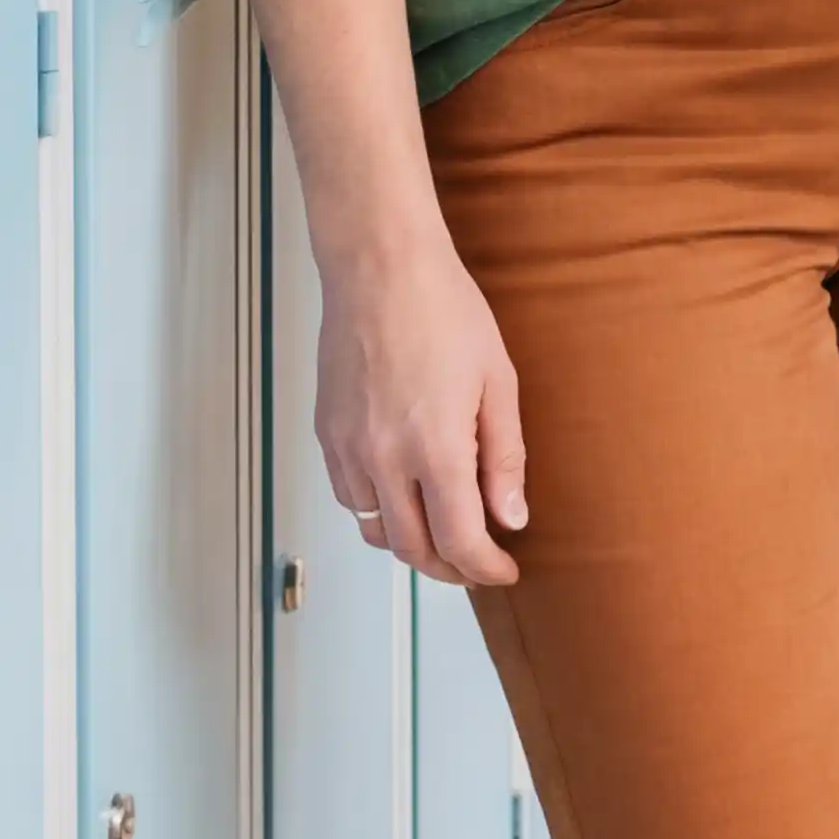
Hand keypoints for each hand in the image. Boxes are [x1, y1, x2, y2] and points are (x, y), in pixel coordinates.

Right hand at [315, 222, 527, 586]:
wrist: (380, 268)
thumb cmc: (446, 311)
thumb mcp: (497, 380)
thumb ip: (504, 457)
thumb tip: (511, 517)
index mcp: (434, 450)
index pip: (459, 541)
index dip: (486, 568)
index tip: (505, 571)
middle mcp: (383, 461)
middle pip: (413, 549)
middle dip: (450, 568)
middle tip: (479, 563)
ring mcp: (348, 450)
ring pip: (376, 530)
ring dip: (412, 544)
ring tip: (444, 535)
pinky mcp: (326, 435)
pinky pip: (351, 498)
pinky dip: (378, 513)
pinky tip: (403, 496)